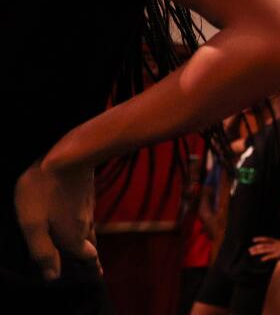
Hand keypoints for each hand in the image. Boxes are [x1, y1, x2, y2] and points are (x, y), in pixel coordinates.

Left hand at [15, 160, 98, 280]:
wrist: (69, 153)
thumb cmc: (44, 190)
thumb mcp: (33, 225)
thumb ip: (42, 252)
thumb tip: (53, 276)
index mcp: (74, 237)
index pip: (87, 259)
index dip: (90, 269)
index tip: (95, 276)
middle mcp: (85, 225)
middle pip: (90, 246)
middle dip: (90, 257)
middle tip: (92, 266)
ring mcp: (87, 207)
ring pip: (89, 229)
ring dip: (86, 239)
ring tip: (83, 246)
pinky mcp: (86, 193)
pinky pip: (85, 214)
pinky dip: (82, 222)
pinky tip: (74, 218)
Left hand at [248, 236, 279, 262]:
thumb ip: (277, 245)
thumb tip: (272, 246)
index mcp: (276, 241)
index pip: (266, 239)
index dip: (259, 239)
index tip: (253, 240)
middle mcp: (275, 244)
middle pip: (263, 245)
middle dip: (256, 247)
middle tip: (249, 250)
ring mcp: (276, 249)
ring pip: (265, 249)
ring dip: (258, 251)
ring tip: (252, 253)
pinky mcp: (278, 254)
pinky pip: (271, 255)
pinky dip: (266, 257)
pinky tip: (262, 259)